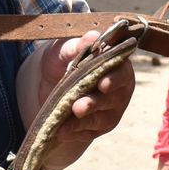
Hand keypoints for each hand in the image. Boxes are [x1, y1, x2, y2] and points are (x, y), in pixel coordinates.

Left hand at [37, 31, 135, 169]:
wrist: (46, 82)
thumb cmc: (61, 59)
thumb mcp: (63, 49)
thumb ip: (77, 45)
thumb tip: (92, 36)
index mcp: (116, 65)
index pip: (122, 72)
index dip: (115, 79)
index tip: (102, 84)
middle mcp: (119, 88)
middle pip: (114, 98)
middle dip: (95, 103)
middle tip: (78, 107)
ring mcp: (111, 109)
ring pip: (103, 118)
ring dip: (84, 122)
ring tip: (65, 125)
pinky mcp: (100, 126)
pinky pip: (90, 132)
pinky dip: (76, 133)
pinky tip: (62, 132)